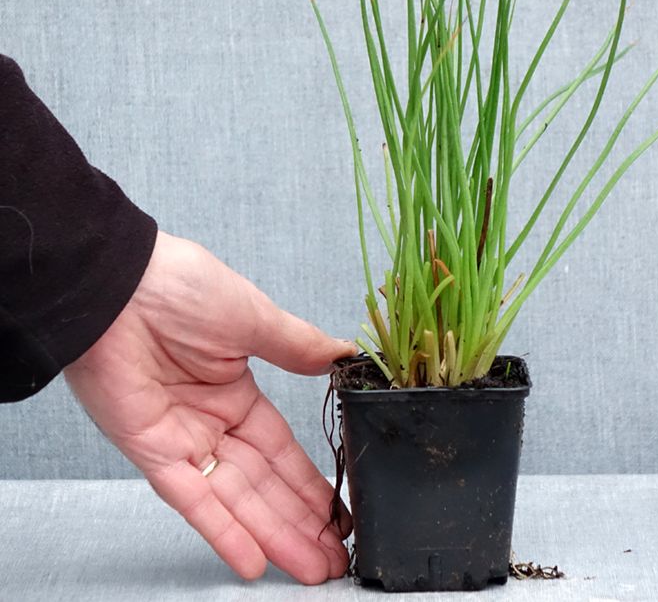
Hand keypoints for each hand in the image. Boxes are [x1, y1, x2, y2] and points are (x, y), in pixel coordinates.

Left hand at [65, 230, 356, 583]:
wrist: (119, 285)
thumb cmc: (182, 287)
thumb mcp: (254, 317)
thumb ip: (297, 346)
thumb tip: (342, 355)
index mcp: (235, 390)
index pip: (280, 449)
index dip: (310, 482)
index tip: (340, 509)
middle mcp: (210, 421)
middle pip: (264, 483)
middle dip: (301, 521)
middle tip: (336, 558)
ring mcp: (181, 439)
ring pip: (235, 499)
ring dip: (273, 535)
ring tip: (313, 568)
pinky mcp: (150, 451)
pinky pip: (190, 499)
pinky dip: (221, 530)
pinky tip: (253, 560)